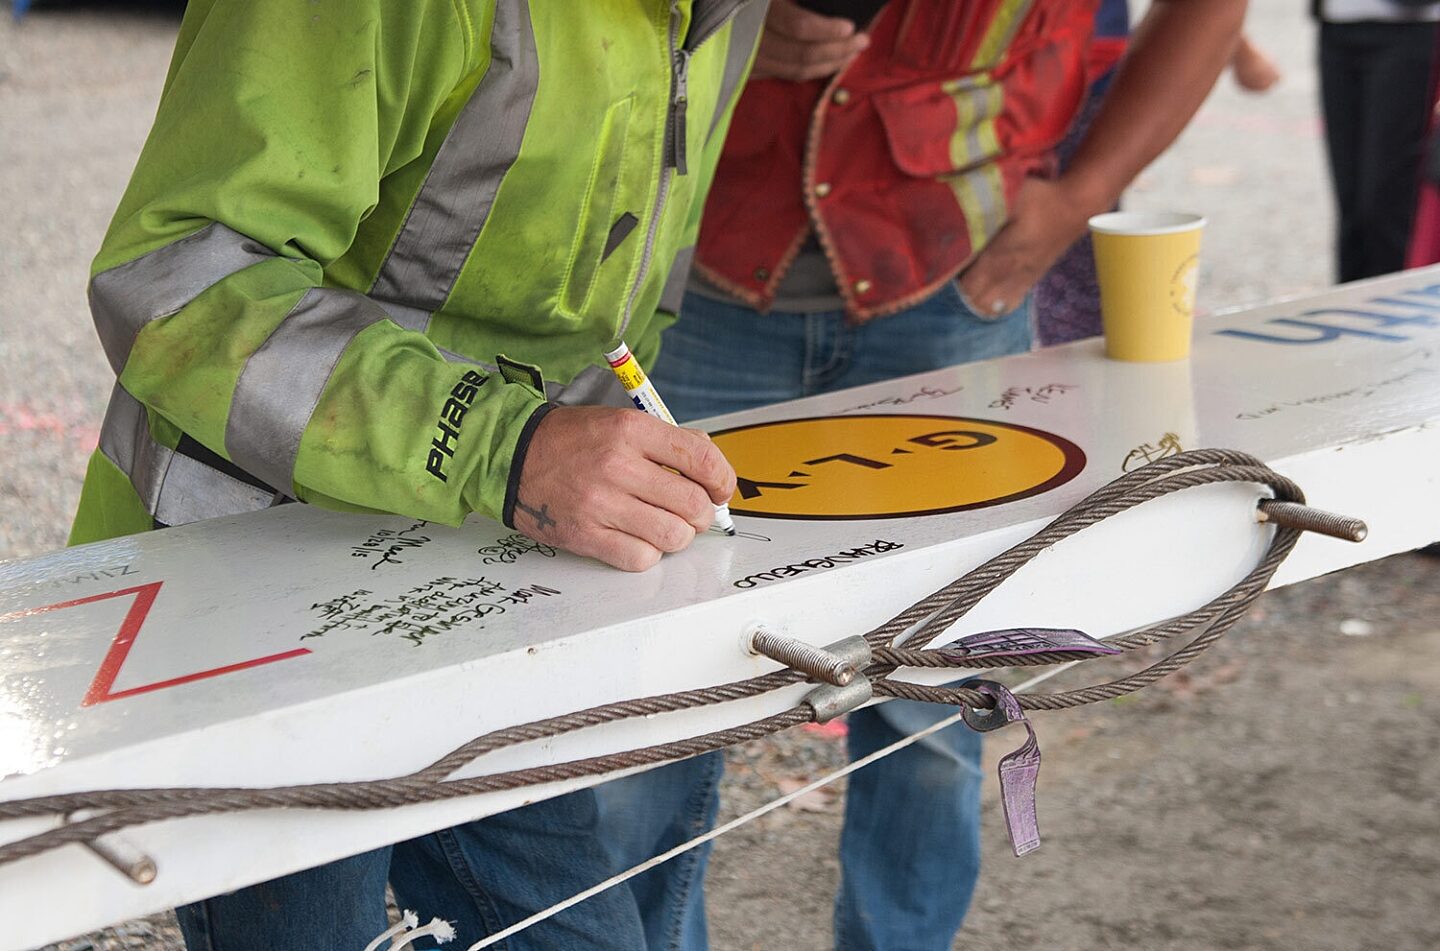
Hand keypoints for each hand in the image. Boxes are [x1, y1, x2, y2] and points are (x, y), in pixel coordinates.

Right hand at [512, 406, 736, 571]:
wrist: (511, 456)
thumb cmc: (570, 440)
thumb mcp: (619, 421)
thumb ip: (667, 441)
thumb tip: (710, 470)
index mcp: (631, 431)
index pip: (702, 459)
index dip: (722, 480)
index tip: (720, 490)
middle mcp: (618, 466)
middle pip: (693, 504)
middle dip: (702, 513)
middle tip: (691, 512)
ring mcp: (601, 504)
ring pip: (673, 536)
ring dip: (678, 536)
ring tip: (665, 526)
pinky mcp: (586, 535)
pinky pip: (641, 557)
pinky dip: (648, 553)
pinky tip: (639, 538)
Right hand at [752, 0, 869, 81]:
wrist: (708, 8)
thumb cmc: (747, 1)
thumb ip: (797, 4)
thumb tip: (821, 3)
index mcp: (759, 11)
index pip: (799, 27)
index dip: (827, 30)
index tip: (849, 27)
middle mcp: (752, 38)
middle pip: (802, 55)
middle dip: (838, 50)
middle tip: (862, 40)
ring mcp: (748, 57)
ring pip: (795, 70)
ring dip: (829, 64)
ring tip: (852, 52)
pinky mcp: (747, 68)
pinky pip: (783, 75)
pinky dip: (809, 71)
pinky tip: (827, 63)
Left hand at [957, 177, 1099, 316]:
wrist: (1078, 204)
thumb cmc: (1041, 195)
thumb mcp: (1010, 194)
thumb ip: (983, 204)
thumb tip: (956, 205)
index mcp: (1000, 256)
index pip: (968, 285)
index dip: (950, 286)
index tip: (935, 279)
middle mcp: (1009, 273)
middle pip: (977, 300)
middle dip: (959, 297)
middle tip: (943, 286)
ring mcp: (1022, 279)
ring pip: (992, 306)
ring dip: (975, 303)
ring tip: (961, 294)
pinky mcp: (1032, 279)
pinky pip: (1010, 303)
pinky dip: (994, 306)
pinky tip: (985, 303)